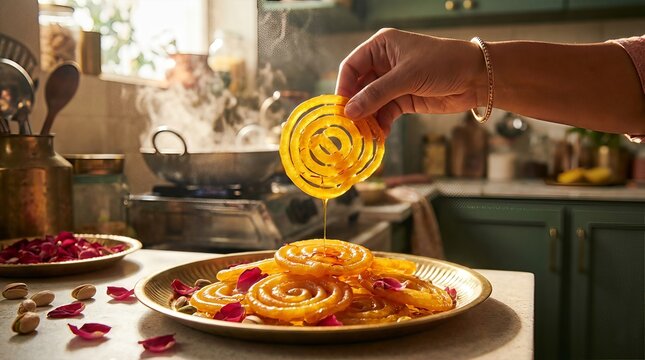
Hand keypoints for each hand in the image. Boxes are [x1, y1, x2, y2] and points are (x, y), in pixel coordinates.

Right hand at [336, 28, 485, 133]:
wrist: (477, 77)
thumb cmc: (443, 63)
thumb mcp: (407, 77)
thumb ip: (377, 94)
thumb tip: (349, 111)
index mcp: (381, 47)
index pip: (351, 66)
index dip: (343, 87)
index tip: (340, 108)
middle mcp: (384, 64)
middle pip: (359, 87)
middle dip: (355, 107)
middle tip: (348, 126)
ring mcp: (393, 83)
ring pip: (371, 103)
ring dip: (367, 119)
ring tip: (362, 135)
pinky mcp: (403, 100)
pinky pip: (384, 113)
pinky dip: (380, 125)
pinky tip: (379, 136)